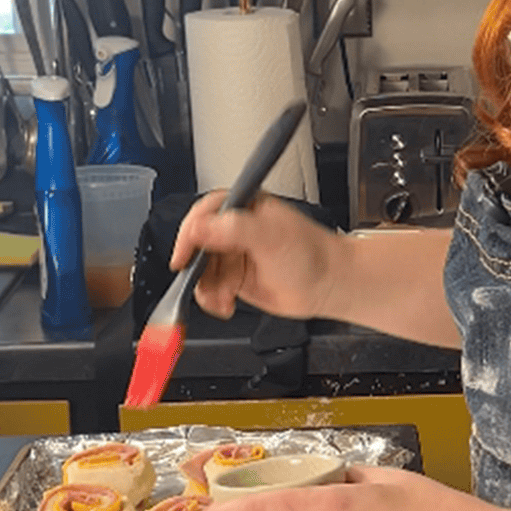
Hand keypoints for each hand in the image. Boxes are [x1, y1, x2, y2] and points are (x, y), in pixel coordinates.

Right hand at [172, 190, 344, 321]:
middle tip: (200, 283)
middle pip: (196, 245)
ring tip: (225, 298)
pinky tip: (227, 304)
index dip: (188, 236)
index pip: (202, 214)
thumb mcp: (271, 237)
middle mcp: (234, 228)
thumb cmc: (311, 255)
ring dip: (206, 288)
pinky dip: (213, 299)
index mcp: (242, 206)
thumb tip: (200, 228)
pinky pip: (209, 288)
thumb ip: (235, 229)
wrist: (328, 285)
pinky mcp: (234, 277)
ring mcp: (233, 253)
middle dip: (196, 268)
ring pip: (200, 270)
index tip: (182, 257)